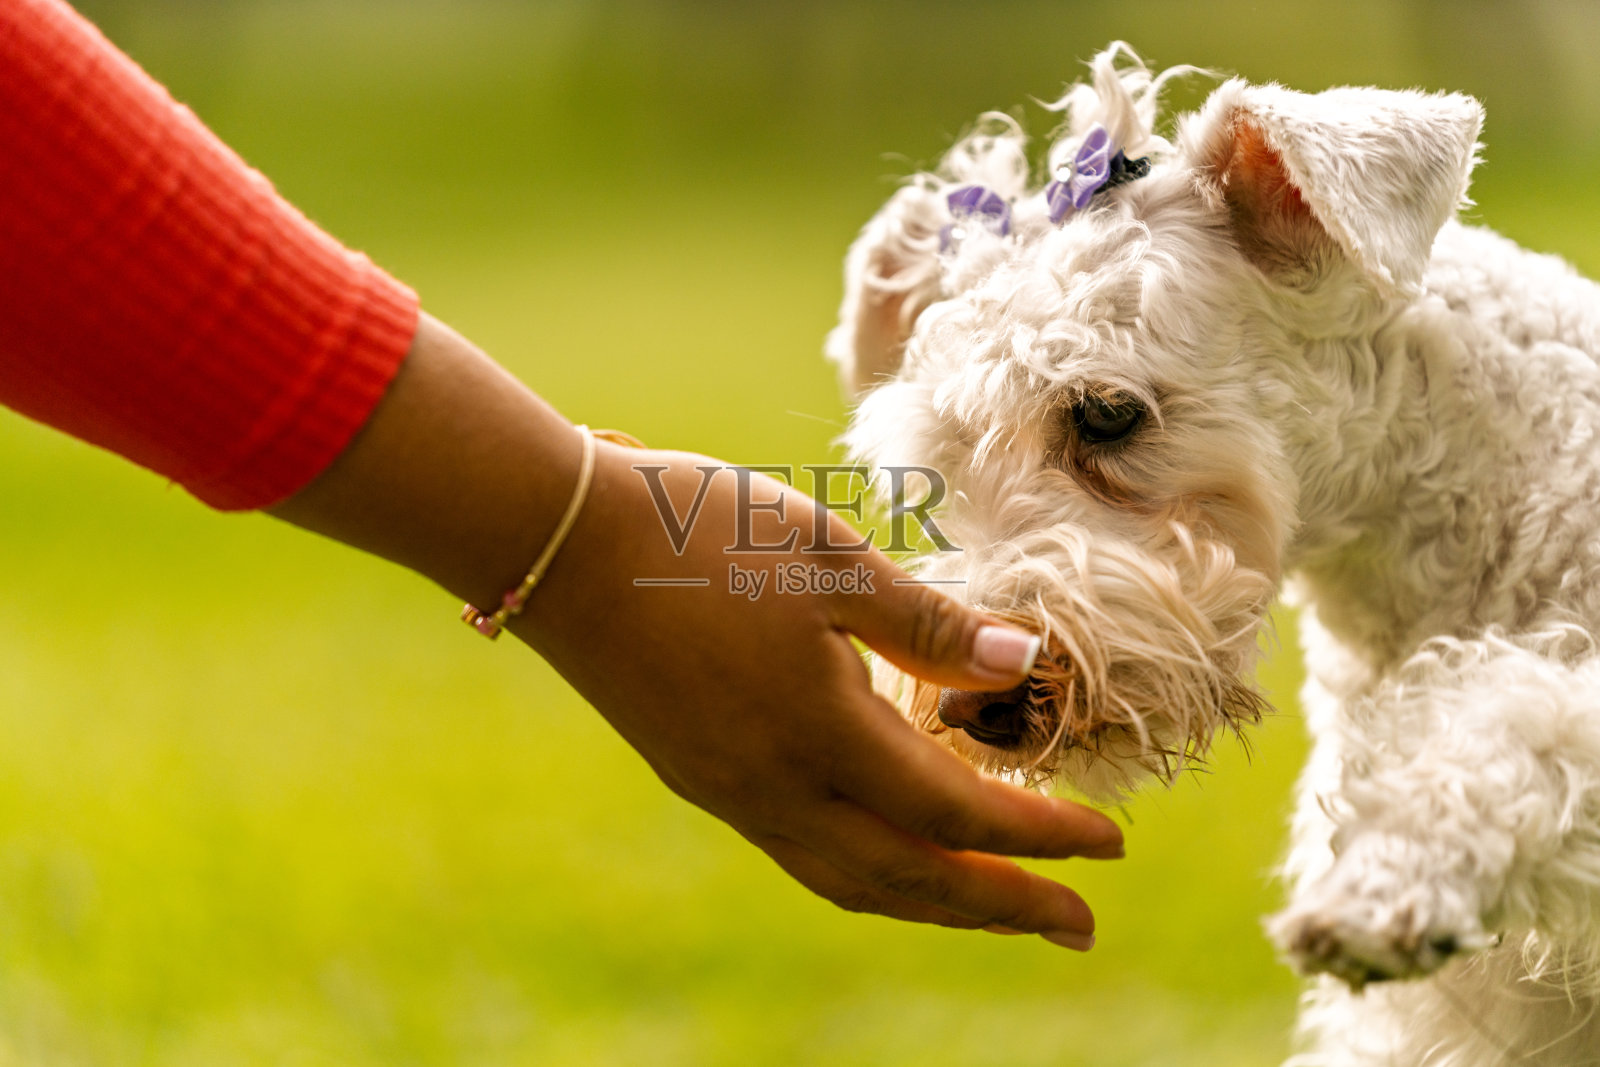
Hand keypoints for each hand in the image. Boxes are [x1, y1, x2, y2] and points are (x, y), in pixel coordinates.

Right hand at [270, 314, 1121, 945]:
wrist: (559, 542)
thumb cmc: (699, 532)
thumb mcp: (827, 560)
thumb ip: (928, 625)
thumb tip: (1026, 665)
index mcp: (818, 732)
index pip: (956, 812)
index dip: (1038, 834)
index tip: (1106, 848)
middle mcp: (775, 787)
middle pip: (910, 878)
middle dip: (1002, 908)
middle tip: (1078, 924)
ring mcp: (730, 792)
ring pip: (853, 881)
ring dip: (936, 903)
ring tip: (997, 908)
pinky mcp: (701, 777)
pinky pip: (806, 856)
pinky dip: (873, 872)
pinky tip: (891, 848)